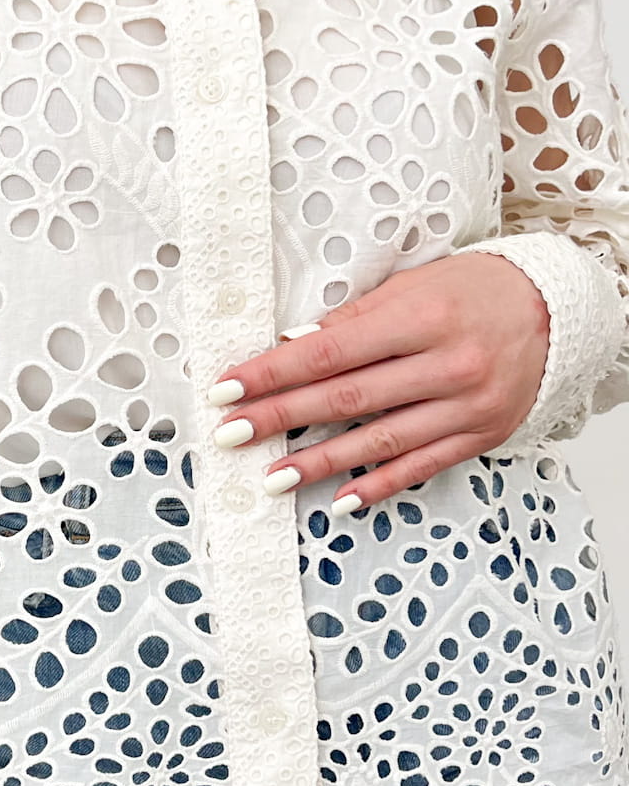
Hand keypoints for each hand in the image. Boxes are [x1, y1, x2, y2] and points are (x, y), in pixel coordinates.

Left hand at [208, 252, 549, 513]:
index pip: (331, 351)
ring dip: (319, 463)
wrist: (557, 311)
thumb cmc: (476, 289)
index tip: (228, 387)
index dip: (274, 372)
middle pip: (347, 398)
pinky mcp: (482, 435)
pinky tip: (341, 500)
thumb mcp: (415, 285)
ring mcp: (468, 406)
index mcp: (424, 317)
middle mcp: (448, 365)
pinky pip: (422, 466)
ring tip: (271, 478)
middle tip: (231, 433)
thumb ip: (355, 319)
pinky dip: (379, 485)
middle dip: (281, 418)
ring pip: (380, 441)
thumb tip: (294, 345)